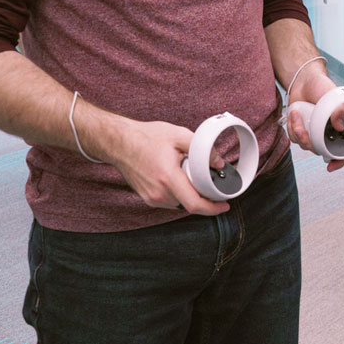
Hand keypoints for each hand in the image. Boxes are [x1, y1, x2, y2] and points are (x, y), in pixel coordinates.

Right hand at [106, 118, 228, 215]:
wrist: (119, 142)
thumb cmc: (146, 137)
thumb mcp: (178, 135)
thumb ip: (202, 148)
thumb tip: (218, 162)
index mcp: (167, 178)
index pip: (193, 203)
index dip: (212, 208)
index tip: (224, 205)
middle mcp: (158, 192)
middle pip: (189, 205)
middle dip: (205, 199)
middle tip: (214, 187)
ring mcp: (151, 197)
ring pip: (179, 204)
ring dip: (191, 196)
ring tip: (194, 178)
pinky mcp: (147, 197)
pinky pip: (170, 201)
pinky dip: (180, 194)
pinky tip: (182, 180)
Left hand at [286, 62, 343, 172]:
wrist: (304, 80)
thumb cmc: (322, 86)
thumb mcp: (333, 96)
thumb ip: (338, 111)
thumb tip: (340, 127)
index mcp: (341, 127)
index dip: (340, 161)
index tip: (330, 166)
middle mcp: (328, 132)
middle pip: (320, 150)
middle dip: (308, 142)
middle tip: (301, 129)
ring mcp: (314, 132)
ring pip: (305, 145)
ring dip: (297, 132)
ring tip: (296, 114)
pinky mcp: (301, 129)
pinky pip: (295, 138)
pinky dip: (291, 128)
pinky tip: (293, 114)